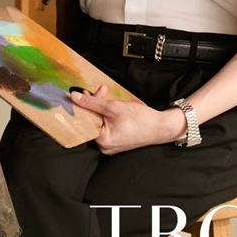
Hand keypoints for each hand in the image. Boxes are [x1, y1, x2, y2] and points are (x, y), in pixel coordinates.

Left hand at [71, 86, 186, 154]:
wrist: (161, 127)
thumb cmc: (141, 120)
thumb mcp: (114, 107)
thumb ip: (93, 102)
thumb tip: (75, 98)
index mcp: (101, 141)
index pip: (85, 121)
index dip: (84, 106)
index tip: (83, 93)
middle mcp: (104, 146)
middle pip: (92, 121)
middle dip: (96, 103)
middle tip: (102, 91)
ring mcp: (112, 144)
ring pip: (100, 121)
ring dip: (102, 106)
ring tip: (110, 96)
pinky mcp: (118, 140)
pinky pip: (108, 125)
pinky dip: (109, 114)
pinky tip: (114, 105)